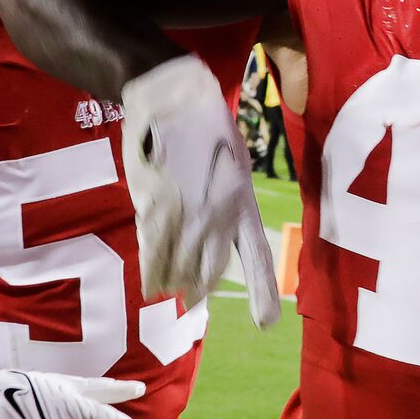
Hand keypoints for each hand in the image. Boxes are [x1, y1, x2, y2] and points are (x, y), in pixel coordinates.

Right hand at [120, 57, 279, 325]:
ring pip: (180, 266)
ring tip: (173, 293)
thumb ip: (229, 195)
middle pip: (208, 270)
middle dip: (200, 288)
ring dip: (176, 283)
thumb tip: (221, 219)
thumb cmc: (206, 123)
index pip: (255, 257)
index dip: (261, 291)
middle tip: (194, 300)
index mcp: (242, 201)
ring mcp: (184, 211)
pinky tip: (153, 288)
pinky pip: (154, 250)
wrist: (171, 96)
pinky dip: (154, 271)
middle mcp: (216, 213)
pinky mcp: (154, 205)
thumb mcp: (234, 159)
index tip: (267, 322)